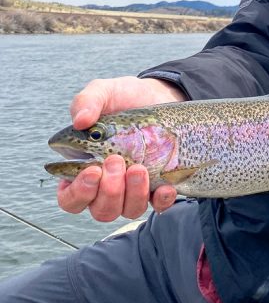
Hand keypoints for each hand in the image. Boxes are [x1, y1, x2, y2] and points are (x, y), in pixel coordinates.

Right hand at [57, 76, 184, 221]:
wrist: (160, 95)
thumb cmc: (125, 98)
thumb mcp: (105, 92)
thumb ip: (87, 101)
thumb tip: (79, 121)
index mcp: (83, 168)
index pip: (70, 198)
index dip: (78, 192)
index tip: (92, 170)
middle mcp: (107, 185)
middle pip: (100, 209)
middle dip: (109, 191)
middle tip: (117, 161)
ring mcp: (134, 189)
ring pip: (128, 210)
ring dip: (133, 195)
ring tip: (139, 168)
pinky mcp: (159, 185)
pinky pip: (159, 205)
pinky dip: (161, 200)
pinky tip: (164, 186)